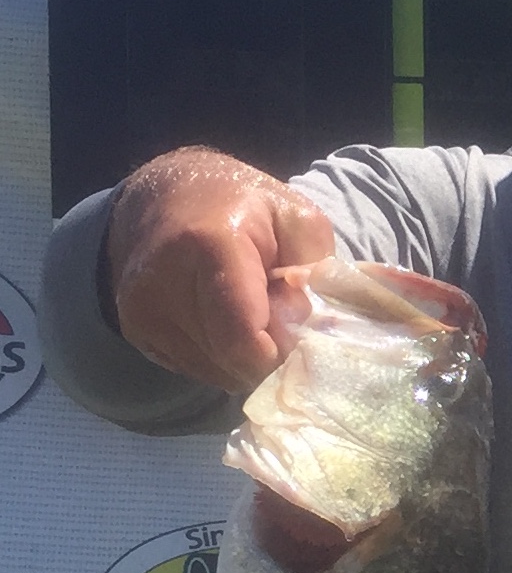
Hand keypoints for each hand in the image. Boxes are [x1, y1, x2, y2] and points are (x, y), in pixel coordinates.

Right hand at [107, 149, 334, 392]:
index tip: (297, 322)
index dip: (284, 348)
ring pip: (219, 374)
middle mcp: (161, 283)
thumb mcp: (298, 219)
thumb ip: (316, 273)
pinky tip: (224, 320)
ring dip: (247, 356)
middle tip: (276, 312)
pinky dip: (223, 357)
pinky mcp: (134, 330)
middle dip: (271, 351)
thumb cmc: (242, 206)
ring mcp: (140, 311)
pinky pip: (199, 370)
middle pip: (235, 362)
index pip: (245, 340)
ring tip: (248, 311)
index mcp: (207, 245)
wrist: (164, 198)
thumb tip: (304, 327)